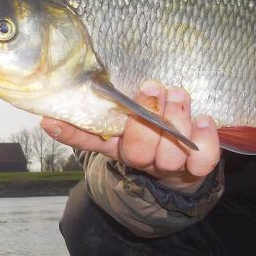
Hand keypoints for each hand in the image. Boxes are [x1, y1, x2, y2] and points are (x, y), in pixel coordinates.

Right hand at [41, 80, 220, 191]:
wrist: (185, 169)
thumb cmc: (156, 130)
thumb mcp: (132, 116)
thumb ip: (114, 102)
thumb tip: (78, 86)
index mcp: (119, 145)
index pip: (91, 142)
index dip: (70, 133)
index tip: (49, 120)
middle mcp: (141, 158)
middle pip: (137, 151)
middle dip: (146, 119)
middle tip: (152, 87)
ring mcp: (169, 165)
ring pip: (172, 152)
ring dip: (177, 120)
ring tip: (178, 94)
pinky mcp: (196, 168)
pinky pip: (203, 159)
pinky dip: (205, 139)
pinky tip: (204, 120)